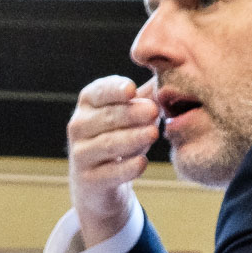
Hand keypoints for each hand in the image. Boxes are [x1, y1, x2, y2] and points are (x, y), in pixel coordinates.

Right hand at [68, 75, 159, 250]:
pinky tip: (142, 163)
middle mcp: (79, 126)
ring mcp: (81, 154)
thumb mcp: (132, 113)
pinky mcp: (89, 180)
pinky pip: (110, 173)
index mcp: (88, 102)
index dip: (114, 90)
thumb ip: (148, 94)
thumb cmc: (120, 137)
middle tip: (153, 111)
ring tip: (153, 134)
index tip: (131, 90)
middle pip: (106, 117)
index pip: (100, 91)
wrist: (100, 183)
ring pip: (107, 144)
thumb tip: (172, 69)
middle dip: (130, 113)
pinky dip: (127, 168)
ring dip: (131, 138)